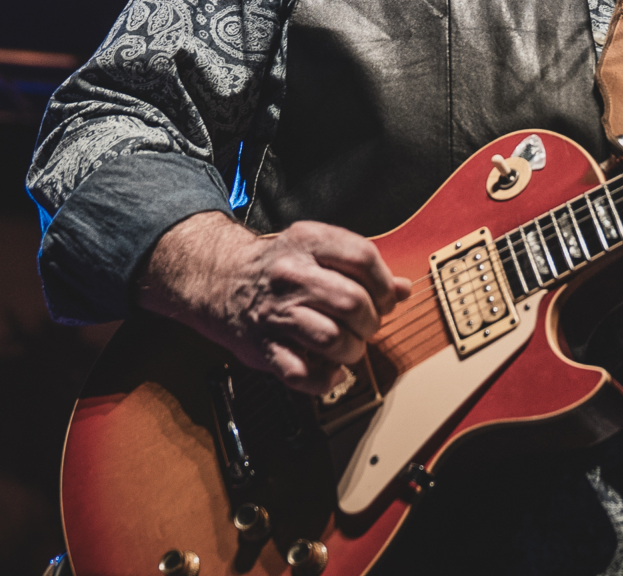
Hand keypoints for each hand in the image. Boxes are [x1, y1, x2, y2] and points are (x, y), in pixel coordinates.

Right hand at [135, 212, 412, 395]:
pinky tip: (331, 373)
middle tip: (367, 327)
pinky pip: (301, 373)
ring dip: (351, 350)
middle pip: (352, 302)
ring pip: (332, 338)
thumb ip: (360, 268)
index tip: (387, 299)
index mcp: (308, 242)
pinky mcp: (262, 347)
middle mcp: (291, 275)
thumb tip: (403, 290)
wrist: (219, 280)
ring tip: (349, 348)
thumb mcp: (318, 251)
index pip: (363, 258)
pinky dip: (324, 380)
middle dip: (371, 321)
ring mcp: (275, 312)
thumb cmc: (278, 267)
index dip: (384, 284)